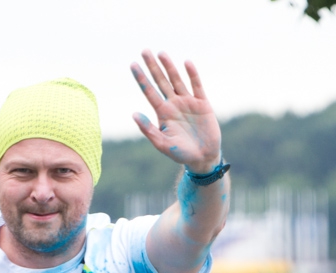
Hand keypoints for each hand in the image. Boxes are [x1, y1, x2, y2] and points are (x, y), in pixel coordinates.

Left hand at [130, 51, 220, 172]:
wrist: (203, 158)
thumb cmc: (181, 153)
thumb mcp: (162, 144)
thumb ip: (148, 130)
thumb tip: (134, 114)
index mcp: (162, 113)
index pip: (149, 92)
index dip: (141, 78)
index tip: (133, 64)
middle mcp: (173, 104)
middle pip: (161, 81)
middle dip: (153, 66)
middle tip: (144, 51)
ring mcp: (188, 102)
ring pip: (177, 80)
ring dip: (169, 67)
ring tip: (161, 53)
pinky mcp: (202, 103)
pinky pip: (197, 85)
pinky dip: (192, 74)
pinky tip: (187, 63)